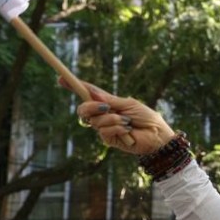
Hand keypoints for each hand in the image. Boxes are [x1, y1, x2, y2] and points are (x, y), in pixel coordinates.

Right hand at [61, 78, 175, 155]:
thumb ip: (109, 100)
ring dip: (112, 119)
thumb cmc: (147, 117)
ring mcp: (105, 128)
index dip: (74, 87)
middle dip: (90, 106)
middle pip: (83, 110)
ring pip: (94, 121)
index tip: (61, 79)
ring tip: (127, 121)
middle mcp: (103, 115)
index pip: (87, 95)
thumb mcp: (128, 104)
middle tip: (105, 107)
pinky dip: (116, 128)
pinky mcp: (109, 139)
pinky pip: (104, 131)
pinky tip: (127, 131)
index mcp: (107, 104)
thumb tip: (92, 94)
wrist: (157, 134)